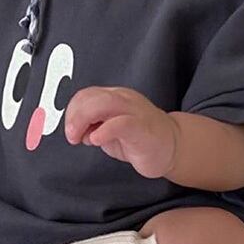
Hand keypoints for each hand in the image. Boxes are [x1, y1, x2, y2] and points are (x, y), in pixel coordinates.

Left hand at [64, 87, 179, 178]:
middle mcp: (124, 99)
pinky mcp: (142, 127)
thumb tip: (76, 132)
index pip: (85, 95)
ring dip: (84, 121)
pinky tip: (96, 140)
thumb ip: (93, 127)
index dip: (72, 112)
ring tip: (80, 138)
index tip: (71, 131)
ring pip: (103, 104)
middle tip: (72, 137)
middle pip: (91, 97)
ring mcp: (134, 111)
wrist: (172, 148)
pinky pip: (121, 123)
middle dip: (74, 117)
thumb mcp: (110, 130)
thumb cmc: (140, 140)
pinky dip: (104, 130)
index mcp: (114, 97)